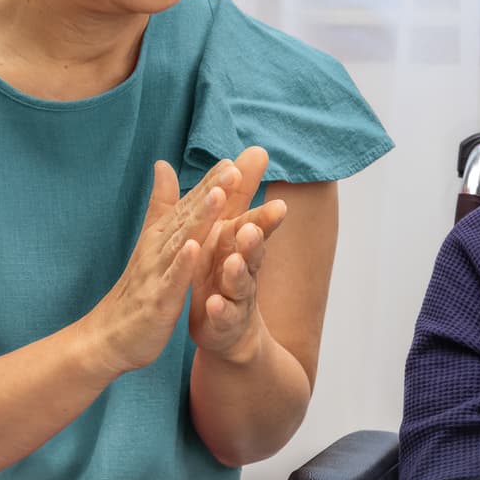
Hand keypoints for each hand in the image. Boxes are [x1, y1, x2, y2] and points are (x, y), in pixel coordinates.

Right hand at [84, 159, 235, 375]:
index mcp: (162, 236)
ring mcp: (157, 273)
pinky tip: (195, 247)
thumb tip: (163, 164)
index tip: (232, 160)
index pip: (189, 205)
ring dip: (200, 218)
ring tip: (219, 195)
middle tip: (232, 169)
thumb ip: (162, 204)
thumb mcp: (151, 242)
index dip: (210, 182)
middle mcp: (159, 249)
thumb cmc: (137, 287)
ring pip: (182, 242)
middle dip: (211, 191)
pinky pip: (172, 280)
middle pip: (188, 216)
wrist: (108, 337)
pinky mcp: (157, 300)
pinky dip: (182, 263)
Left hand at [188, 146, 290, 360]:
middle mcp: (244, 267)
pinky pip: (223, 316)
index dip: (260, 208)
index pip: (254, 222)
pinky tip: (214, 305)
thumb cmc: (224, 272)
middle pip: (254, 250)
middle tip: (253, 225)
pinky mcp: (224, 322)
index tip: (264, 205)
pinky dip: (220, 310)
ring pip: (241, 283)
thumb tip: (254, 151)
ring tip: (233, 261)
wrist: (228, 328)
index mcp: (239, 244)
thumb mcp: (227, 230)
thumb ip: (237, 195)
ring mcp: (237, 296)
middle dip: (256, 237)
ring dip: (238, 271)